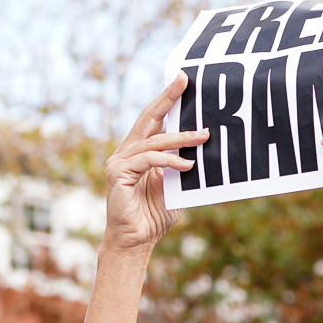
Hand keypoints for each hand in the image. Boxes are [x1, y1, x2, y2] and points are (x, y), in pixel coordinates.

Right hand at [104, 74, 206, 250]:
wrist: (135, 242)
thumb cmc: (154, 216)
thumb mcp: (175, 185)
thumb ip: (181, 167)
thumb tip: (203, 148)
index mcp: (139, 152)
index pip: (153, 120)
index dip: (167, 99)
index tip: (183, 80)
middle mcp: (127, 152)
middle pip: (148, 118)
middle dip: (167, 98)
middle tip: (185, 81)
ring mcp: (120, 161)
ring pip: (153, 140)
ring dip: (181, 137)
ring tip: (203, 136)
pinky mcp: (118, 174)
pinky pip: (148, 160)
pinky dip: (169, 160)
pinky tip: (187, 165)